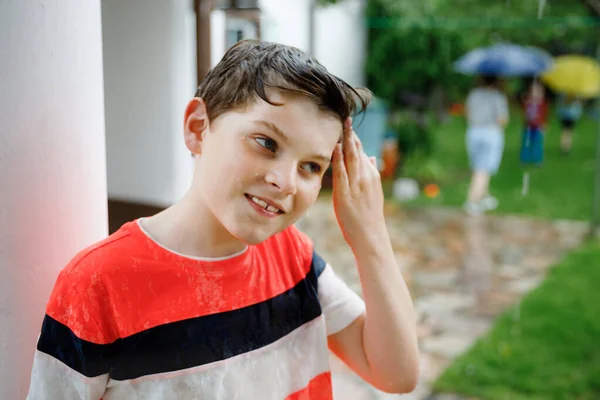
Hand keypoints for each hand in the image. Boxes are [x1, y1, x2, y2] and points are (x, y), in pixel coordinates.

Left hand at [332, 118, 385, 248]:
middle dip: (351, 134)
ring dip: (346, 141)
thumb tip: (371, 157)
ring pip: (351, 158)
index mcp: (371, 176)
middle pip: (357, 151)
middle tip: (346, 117)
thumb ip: (371, 173)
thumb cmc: (369, 216)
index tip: (348, 124)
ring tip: (342, 125)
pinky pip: (342, 173)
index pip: (362, 152)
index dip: (354, 138)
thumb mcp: (373, 192)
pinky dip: (339, 158)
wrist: (371, 236)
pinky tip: (336, 146)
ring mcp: (356, 185)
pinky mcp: (346, 194)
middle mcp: (366, 177)